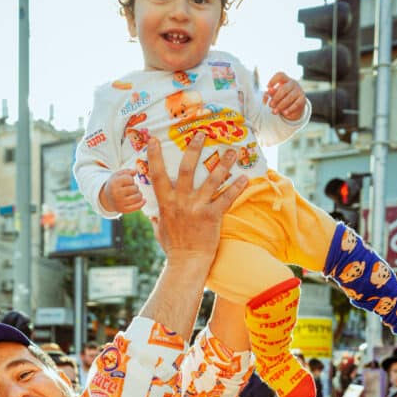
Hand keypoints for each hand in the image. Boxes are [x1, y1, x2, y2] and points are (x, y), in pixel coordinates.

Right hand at [99, 169, 143, 213]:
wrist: (107, 198)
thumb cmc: (115, 184)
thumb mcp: (118, 175)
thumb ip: (127, 171)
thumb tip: (136, 170)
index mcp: (114, 183)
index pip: (130, 179)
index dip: (131, 179)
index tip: (127, 181)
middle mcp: (116, 194)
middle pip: (135, 188)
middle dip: (135, 187)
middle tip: (130, 188)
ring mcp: (120, 203)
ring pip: (137, 197)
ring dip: (139, 194)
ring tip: (135, 193)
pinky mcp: (123, 210)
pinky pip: (137, 207)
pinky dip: (142, 203)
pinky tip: (143, 200)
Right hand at [147, 133, 247, 269]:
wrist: (187, 263)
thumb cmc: (173, 248)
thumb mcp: (159, 230)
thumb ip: (157, 218)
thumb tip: (152, 213)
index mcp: (166, 203)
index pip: (157, 175)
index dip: (154, 157)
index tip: (154, 140)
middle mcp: (181, 201)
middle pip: (186, 169)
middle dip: (193, 149)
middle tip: (201, 133)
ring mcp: (197, 208)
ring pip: (211, 180)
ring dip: (223, 163)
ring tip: (232, 150)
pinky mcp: (212, 216)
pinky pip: (226, 198)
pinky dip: (236, 187)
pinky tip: (244, 177)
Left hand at [264, 71, 306, 120]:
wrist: (295, 106)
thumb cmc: (282, 98)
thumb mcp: (275, 95)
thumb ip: (270, 93)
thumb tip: (268, 92)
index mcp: (285, 80)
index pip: (280, 75)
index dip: (273, 80)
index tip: (267, 87)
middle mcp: (293, 83)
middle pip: (283, 88)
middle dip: (276, 98)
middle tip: (270, 105)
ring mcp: (299, 91)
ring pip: (289, 97)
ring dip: (281, 105)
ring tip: (274, 112)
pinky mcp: (302, 99)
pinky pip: (296, 104)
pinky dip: (290, 109)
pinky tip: (284, 113)